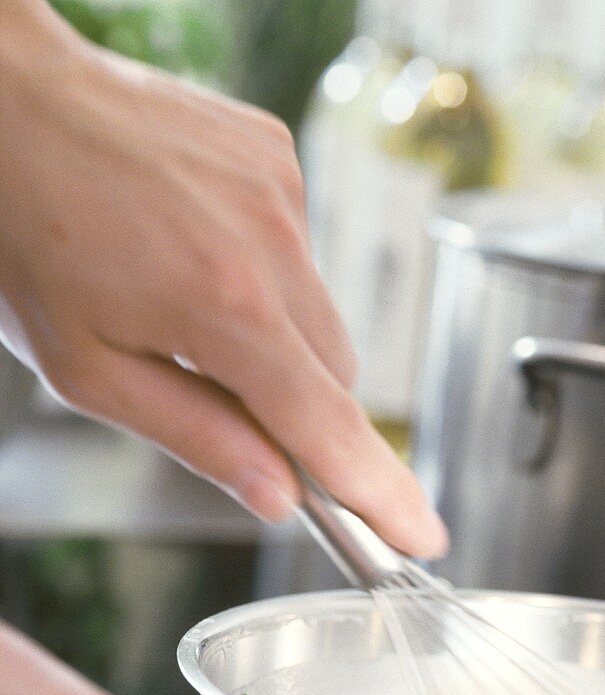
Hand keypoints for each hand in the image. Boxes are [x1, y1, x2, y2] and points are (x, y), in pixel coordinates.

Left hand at [0, 1, 447, 558]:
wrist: (9, 105)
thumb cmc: (24, 235)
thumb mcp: (88, 370)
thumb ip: (197, 437)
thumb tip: (276, 495)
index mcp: (225, 308)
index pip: (328, 427)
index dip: (379, 493)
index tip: (420, 535)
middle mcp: (272, 244)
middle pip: (334, 377)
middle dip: (294, 405)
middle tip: (220, 389)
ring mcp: (281, 191)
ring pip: (320, 316)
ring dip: (277, 336)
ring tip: (189, 299)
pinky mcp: (277, 158)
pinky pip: (301, 251)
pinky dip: (265, 271)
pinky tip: (198, 247)